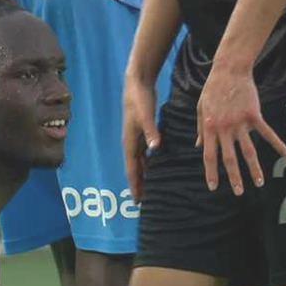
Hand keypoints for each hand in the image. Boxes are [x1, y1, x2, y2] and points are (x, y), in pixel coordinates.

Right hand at [122, 74, 159, 201]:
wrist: (136, 83)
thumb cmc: (139, 99)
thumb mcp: (146, 115)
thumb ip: (151, 132)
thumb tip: (155, 148)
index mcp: (130, 142)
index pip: (131, 169)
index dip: (134, 185)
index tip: (137, 201)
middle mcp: (131, 143)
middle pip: (134, 169)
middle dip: (138, 185)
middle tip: (144, 202)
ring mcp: (136, 138)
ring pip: (139, 162)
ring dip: (143, 176)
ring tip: (149, 189)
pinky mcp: (143, 132)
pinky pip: (144, 153)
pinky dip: (149, 163)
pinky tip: (155, 168)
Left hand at [196, 68, 285, 195]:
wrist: (229, 71)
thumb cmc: (212, 90)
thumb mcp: (200, 109)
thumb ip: (201, 129)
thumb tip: (199, 146)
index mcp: (210, 129)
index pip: (209, 156)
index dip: (211, 173)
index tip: (214, 187)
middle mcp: (224, 129)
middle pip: (230, 158)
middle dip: (234, 177)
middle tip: (239, 192)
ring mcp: (240, 123)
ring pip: (248, 150)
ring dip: (254, 168)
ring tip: (260, 182)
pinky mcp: (253, 115)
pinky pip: (266, 133)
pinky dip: (276, 143)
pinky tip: (285, 154)